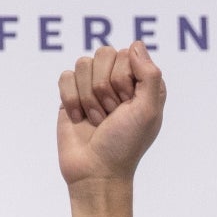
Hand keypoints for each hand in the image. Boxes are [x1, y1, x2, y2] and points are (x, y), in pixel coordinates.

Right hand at [57, 42, 165, 187]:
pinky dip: (71, 100)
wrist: (96, 171)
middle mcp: (119, 80)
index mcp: (142, 82)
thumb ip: (150, 75)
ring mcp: (94, 86)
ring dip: (89, 97)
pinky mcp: (72, 95)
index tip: (126, 106)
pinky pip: (65, 76)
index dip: (123, 79)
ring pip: (83, 64)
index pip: (128, 53)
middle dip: (105, 88)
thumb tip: (135, 44)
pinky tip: (79, 119)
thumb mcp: (148, 111)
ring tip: (97, 119)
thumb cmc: (125, 144)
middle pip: (103, 53)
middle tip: (111, 114)